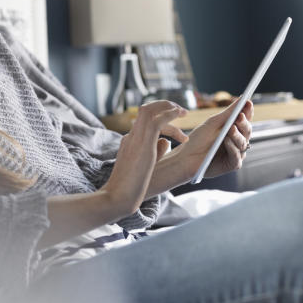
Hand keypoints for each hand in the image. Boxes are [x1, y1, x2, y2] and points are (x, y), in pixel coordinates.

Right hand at [102, 100, 186, 214]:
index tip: (176, 127)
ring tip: (184, 112)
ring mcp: (136, 138)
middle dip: (164, 106)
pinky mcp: (145, 143)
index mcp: (129, 141)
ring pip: (151, 110)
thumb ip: (155, 151)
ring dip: (169, 107)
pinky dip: (170, 115)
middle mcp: (131, 136)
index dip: (162, 120)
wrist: (118, 196)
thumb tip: (167, 141)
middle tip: (181, 111)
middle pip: (146, 109)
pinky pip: (158, 120)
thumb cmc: (130, 188)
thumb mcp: (144, 166)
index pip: (145, 122)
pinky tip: (180, 117)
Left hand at [179, 98, 252, 179]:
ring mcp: (236, 152)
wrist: (186, 157)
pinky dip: (233, 148)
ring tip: (231, 128)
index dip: (248, 111)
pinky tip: (227, 141)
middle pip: (247, 131)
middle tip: (239, 116)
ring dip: (237, 135)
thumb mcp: (214, 123)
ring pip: (243, 143)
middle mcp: (237, 140)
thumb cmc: (198, 139)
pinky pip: (237, 156)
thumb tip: (244, 98)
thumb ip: (229, 112)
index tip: (248, 102)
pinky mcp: (232, 164)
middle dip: (244, 123)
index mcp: (233, 129)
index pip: (245, 119)